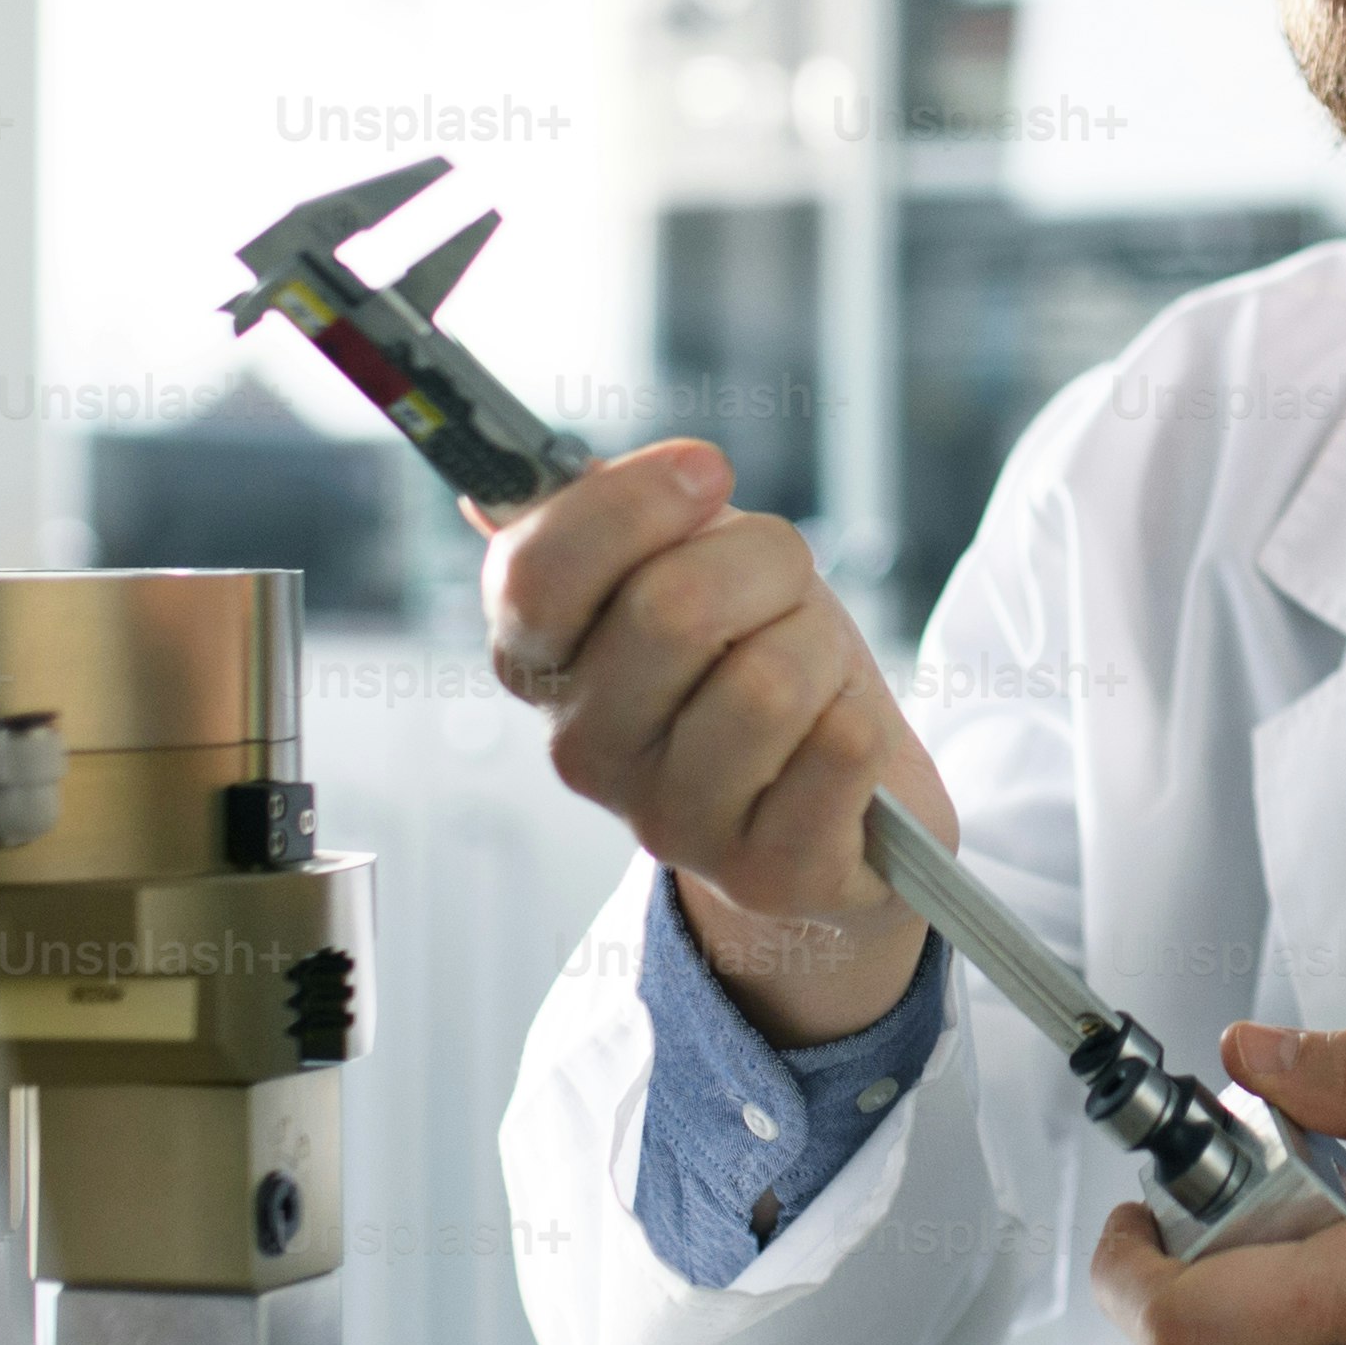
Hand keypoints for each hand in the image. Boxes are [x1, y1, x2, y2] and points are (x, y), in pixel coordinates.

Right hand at [478, 438, 952, 1048]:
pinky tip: (840, 745)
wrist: (835, 802)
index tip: (706, 470)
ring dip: (819, 650)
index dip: (631, 505)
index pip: (535, 574)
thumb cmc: (754, 661)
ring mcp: (668, 822)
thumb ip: (601, 519)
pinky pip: (839, 751)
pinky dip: (862, 724)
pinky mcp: (764, 873)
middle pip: (673, 608)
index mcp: (541, 663)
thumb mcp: (685, 564)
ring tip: (812, 677)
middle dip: (766, 567)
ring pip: (768, 682)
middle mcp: (584, 750)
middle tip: (781, 595)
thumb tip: (483, 492)